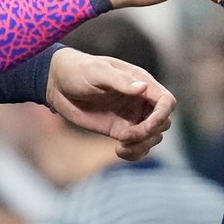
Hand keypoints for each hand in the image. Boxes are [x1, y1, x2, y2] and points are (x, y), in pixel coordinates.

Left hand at [46, 48, 174, 160]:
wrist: (57, 84)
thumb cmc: (78, 70)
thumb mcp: (97, 71)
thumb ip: (120, 80)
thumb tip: (142, 88)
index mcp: (140, 82)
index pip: (166, 101)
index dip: (162, 115)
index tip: (147, 126)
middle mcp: (140, 100)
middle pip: (163, 122)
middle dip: (149, 133)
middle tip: (126, 136)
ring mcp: (131, 117)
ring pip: (153, 137)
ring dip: (142, 146)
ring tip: (121, 146)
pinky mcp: (119, 130)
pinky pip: (137, 146)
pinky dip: (135, 153)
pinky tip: (119, 151)